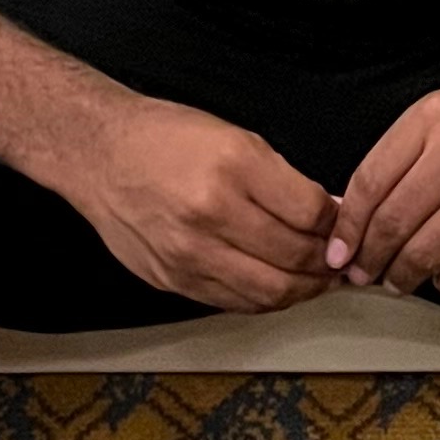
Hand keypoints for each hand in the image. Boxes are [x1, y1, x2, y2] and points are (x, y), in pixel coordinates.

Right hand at [68, 97, 336, 310]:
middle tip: (337, 260)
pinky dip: (264, 300)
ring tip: (314, 279)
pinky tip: (276, 286)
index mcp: (232, 167)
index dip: (336, 224)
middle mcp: (210, 213)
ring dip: (302, 290)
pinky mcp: (173, 279)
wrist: (99, 154)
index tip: (341, 226)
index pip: (309, 213)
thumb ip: (282, 179)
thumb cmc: (163, 138)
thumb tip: (326, 213)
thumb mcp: (234, 136)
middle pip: (294, 258)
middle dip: (326, 264)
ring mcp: (189, 253)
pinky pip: (234, 303)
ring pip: (268, 292)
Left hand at [330, 80, 439, 300]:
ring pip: (422, 255)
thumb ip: (407, 154)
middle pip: (390, 223)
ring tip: (399, 280)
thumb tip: (361, 210)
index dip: (346, 226)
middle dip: (368, 259)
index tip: (338, 250)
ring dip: (402, 276)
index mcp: (434, 120)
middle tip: (363, 274)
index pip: (369, 182)